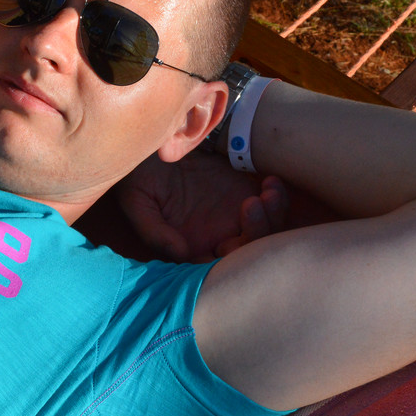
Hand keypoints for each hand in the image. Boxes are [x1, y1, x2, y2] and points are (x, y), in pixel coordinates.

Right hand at [116, 153, 289, 262]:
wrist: (152, 146)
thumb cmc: (138, 178)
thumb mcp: (137, 203)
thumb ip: (155, 231)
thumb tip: (182, 254)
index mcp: (192, 248)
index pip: (221, 269)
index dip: (232, 263)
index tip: (228, 242)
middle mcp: (217, 236)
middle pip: (252, 251)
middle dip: (260, 234)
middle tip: (252, 205)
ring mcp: (234, 215)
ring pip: (268, 230)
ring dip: (274, 216)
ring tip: (267, 192)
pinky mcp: (245, 192)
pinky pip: (272, 204)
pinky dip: (278, 197)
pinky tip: (270, 181)